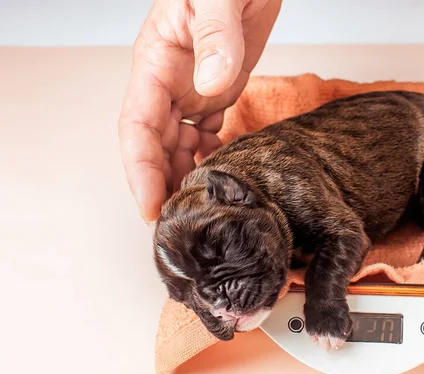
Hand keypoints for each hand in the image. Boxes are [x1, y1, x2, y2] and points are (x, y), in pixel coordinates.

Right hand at [118, 0, 280, 221]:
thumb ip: (215, 35)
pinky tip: (223, 176)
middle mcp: (169, 83)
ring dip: (185, 178)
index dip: (141, 170)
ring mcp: (193, 89)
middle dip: (163, 186)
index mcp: (156, 63)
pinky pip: (206, 134)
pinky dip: (211, 158)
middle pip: (156, 146)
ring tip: (201, 210)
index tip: (151, 207)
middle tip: (180, 226)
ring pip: (180, 145)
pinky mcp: (218, 91)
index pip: (138, 127)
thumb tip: (211, 85)